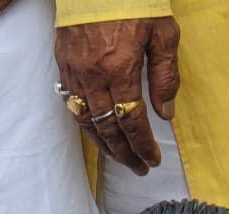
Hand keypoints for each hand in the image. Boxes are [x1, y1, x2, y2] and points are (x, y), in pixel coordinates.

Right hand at [55, 19, 179, 173]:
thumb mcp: (162, 31)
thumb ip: (165, 75)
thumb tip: (165, 113)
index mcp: (120, 68)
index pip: (132, 121)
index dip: (142, 145)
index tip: (152, 160)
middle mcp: (94, 77)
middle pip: (108, 129)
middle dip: (125, 153)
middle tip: (138, 167)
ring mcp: (75, 73)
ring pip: (87, 123)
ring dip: (104, 146)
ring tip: (120, 157)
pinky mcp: (63, 65)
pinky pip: (72, 105)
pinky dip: (85, 124)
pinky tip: (97, 132)